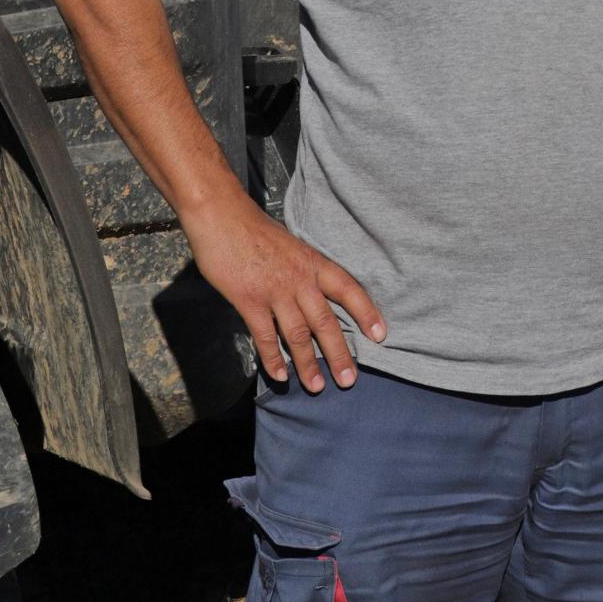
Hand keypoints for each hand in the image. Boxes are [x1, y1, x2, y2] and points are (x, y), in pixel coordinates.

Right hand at [180, 192, 385, 393]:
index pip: (348, 289)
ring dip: (308, 364)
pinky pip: (265, 336)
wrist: (221, 215)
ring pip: (297, 335)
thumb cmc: (254, 230)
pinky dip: (273, 358)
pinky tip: (280, 375)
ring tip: (318, 386)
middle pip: (326, 321)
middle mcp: (299, 279)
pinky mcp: (249, 300)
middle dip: (339, 353)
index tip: (381, 335)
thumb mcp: (291, 245)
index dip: (366, 313)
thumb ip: (302, 271)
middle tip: (350, 380)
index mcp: (313, 263)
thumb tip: (311, 296)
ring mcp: (274, 291)